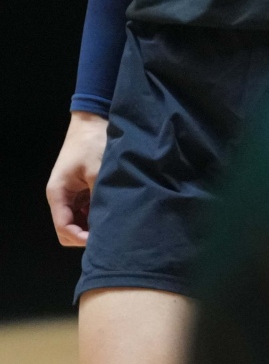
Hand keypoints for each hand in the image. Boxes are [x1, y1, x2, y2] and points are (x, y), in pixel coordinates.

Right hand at [48, 112, 105, 246]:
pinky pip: (87, 210)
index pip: (64, 228)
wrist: (94, 121)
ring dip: (93, 225)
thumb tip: (108, 222)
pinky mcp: (82, 189)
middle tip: (111, 235)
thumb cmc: (93, 144)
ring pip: (79, 221)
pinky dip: (98, 214)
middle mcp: (62, 197)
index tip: (103, 242)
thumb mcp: (98, 172)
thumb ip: (99, 198)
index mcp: (58, 194)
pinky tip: (114, 213)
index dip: (81, 239)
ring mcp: (72, 194)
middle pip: (69, 228)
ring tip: (116, 225)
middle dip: (87, 235)